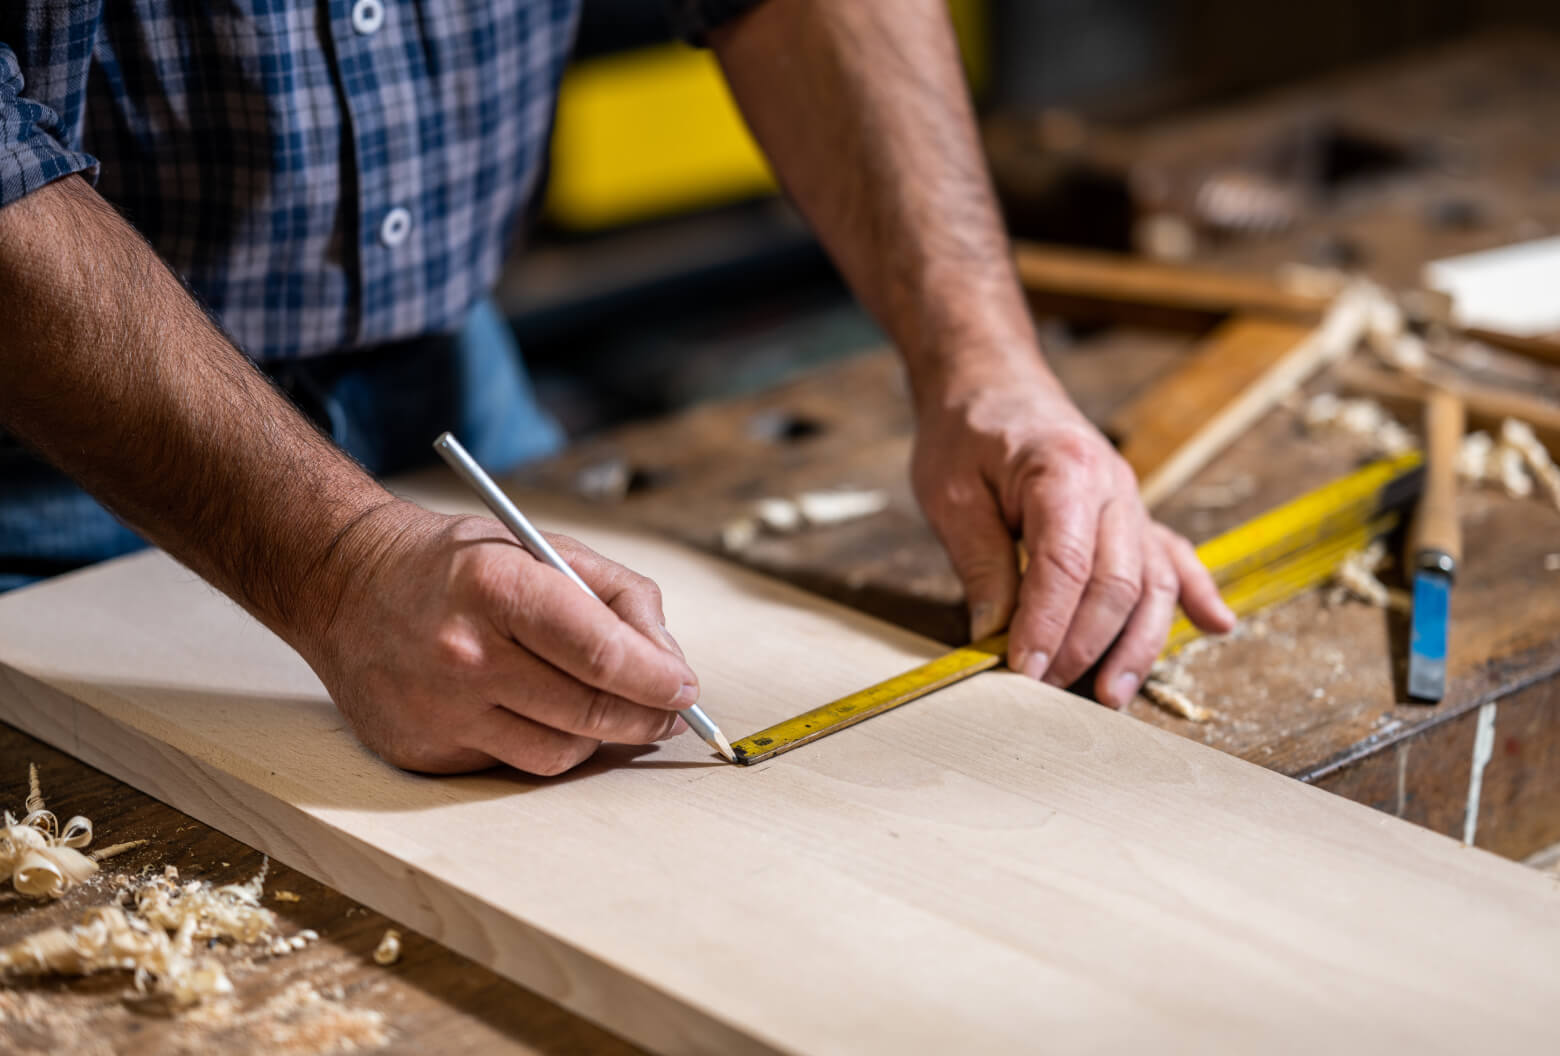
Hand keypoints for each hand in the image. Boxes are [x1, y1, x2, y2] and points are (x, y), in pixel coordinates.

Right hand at [297, 501, 698, 775]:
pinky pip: (513, 765)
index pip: (602, 652)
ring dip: (598, 736)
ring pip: (559, 752)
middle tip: (667, 710)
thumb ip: (618, 595)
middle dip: (646, 715)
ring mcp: (440, 710)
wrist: (344, 585)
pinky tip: (541, 714)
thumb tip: (668, 662)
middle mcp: (464, 653)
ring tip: (606, 710)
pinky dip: (543, 744)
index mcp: (498, 586)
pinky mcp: (424, 751)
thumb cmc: (454, 565)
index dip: (658, 678)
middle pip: (589, 710)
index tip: (684, 687)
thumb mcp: (540, 546)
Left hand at [912, 368, 1234, 707]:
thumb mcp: (950, 494)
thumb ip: (980, 564)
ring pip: (1154, 582)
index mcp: (1063, 469)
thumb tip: (994, 637)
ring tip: (1112, 695)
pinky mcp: (1134, 515)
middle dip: (1085, 645)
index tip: (1022, 670)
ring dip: (1138, 644)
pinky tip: (1217, 626)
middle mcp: (1113, 485)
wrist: (992, 383)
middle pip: (1118, 581)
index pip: (1065, 563)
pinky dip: (1195, 594)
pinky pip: (1174, 558)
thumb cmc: (967, 433)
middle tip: (1046, 690)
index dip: (1047, 624)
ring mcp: (1131, 501)